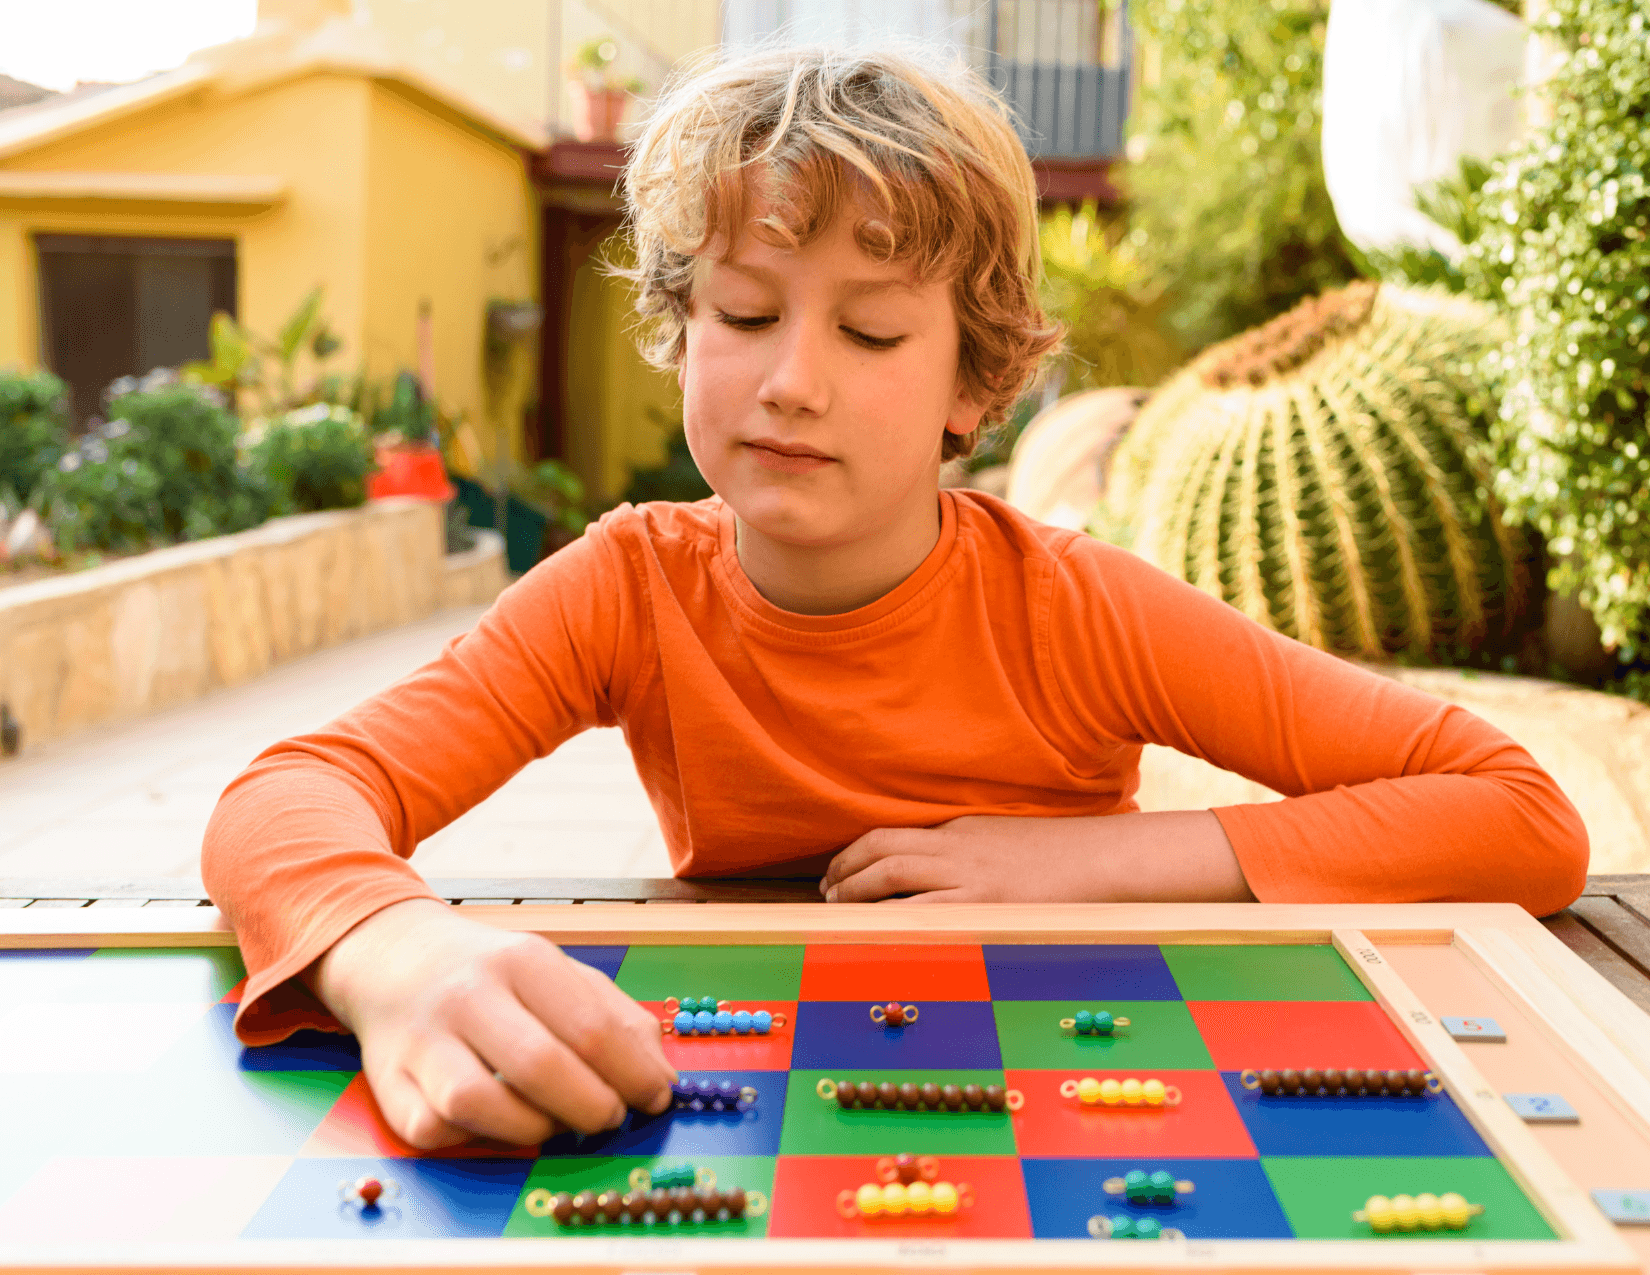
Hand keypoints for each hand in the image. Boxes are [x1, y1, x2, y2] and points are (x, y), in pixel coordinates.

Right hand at [310, 898, 674, 1149]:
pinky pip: (433, 1129)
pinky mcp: (388, 1081)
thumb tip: (662, 1084)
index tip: (655, 1099)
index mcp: (522, 960)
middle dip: (591, 1107)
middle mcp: (468, 994)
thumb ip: (618, 1021)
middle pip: (540, 1066)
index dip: (633, 1075)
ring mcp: (422, 1039)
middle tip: (610, 1118)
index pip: (590, 1027)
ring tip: (555, 1123)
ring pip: (478, 1103)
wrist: (397, 957)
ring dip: (532, 1129)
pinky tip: (496, 1123)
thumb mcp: (561, 974)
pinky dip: (473, 1138)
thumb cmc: (496, 976)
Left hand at [820, 811, 1253, 903]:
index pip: (892, 835)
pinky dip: (892, 920)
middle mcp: (958, 846)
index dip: (855, 854)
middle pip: (881, 849)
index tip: (837, 875)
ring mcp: (971, 876)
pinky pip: (923, 911)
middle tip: (827, 895)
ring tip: (841, 913)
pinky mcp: (987, 904)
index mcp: (963, 830)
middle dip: (845, 872)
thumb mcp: (1009, 844)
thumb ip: (971, 856)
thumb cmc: (1067, 857)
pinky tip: (877, 937)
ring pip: (891, 872)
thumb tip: (937, 881)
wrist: (1112, 859)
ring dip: (857, 892)